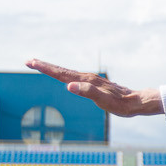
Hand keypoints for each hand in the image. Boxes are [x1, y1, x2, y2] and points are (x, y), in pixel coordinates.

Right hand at [24, 60, 162, 116]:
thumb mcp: (103, 100)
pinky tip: (64, 78)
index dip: (45, 68)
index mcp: (85, 80)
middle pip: (61, 70)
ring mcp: (90, 80)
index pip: (60, 73)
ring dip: (53, 69)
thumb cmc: (120, 104)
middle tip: (28, 61)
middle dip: (44, 66)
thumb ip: (86, 92)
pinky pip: (74, 78)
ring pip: (67, 73)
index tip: (31, 62)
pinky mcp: (94, 85)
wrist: (136, 102)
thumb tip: (68, 86)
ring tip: (41, 66)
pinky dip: (64, 75)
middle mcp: (86, 77)